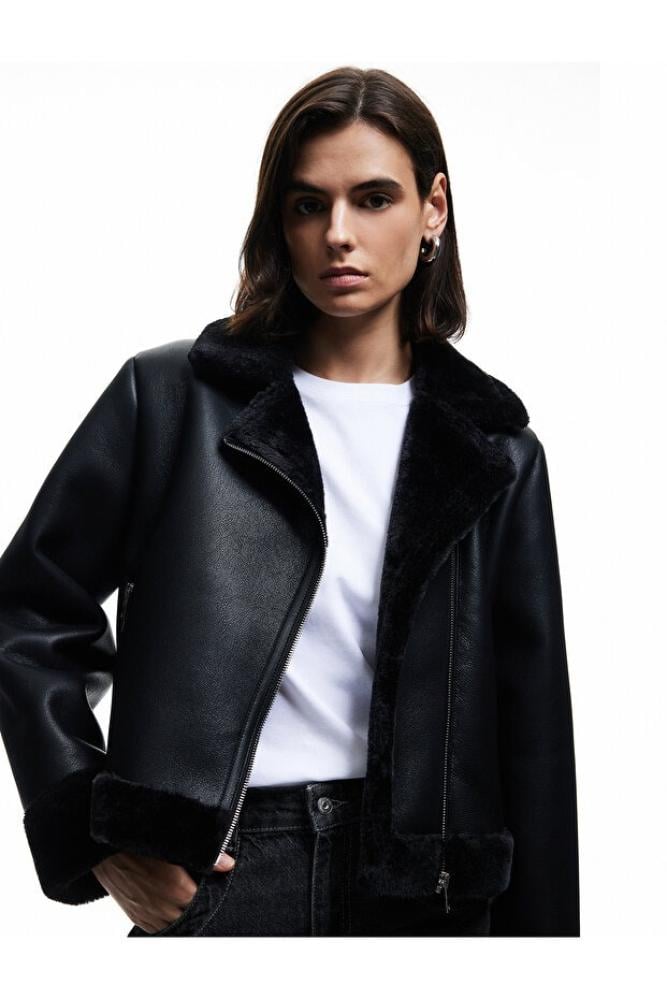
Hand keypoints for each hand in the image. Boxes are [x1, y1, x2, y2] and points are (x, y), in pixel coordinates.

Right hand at [92, 849, 235, 932]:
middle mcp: (163, 908)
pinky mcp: (136, 917)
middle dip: (199, 903)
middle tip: (204, 888)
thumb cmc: (138, 842)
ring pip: (175, 925)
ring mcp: (148, 915)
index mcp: (177, 889)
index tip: (216, 882)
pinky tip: (172, 907)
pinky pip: (158, 928)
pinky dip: (167, 920)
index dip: (212, 890)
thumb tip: (228, 865)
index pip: (205, 900)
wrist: (101, 848)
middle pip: (192, 914)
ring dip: (183, 913)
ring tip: (187, 897)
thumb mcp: (174, 843)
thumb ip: (205, 856)